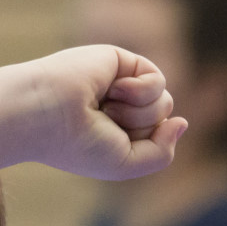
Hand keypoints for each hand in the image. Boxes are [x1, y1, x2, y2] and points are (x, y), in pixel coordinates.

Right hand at [26, 45, 186, 181]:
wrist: (43, 113)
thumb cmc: (75, 144)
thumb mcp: (125, 164)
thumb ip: (161, 153)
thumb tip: (183, 122)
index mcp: (116, 133)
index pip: (155, 139)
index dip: (141, 146)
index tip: (108, 145)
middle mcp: (119, 107)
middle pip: (161, 120)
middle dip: (139, 128)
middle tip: (104, 124)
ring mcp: (120, 83)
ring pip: (164, 102)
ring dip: (138, 113)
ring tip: (105, 107)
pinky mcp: (121, 61)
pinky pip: (158, 79)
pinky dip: (141, 90)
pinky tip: (113, 89)